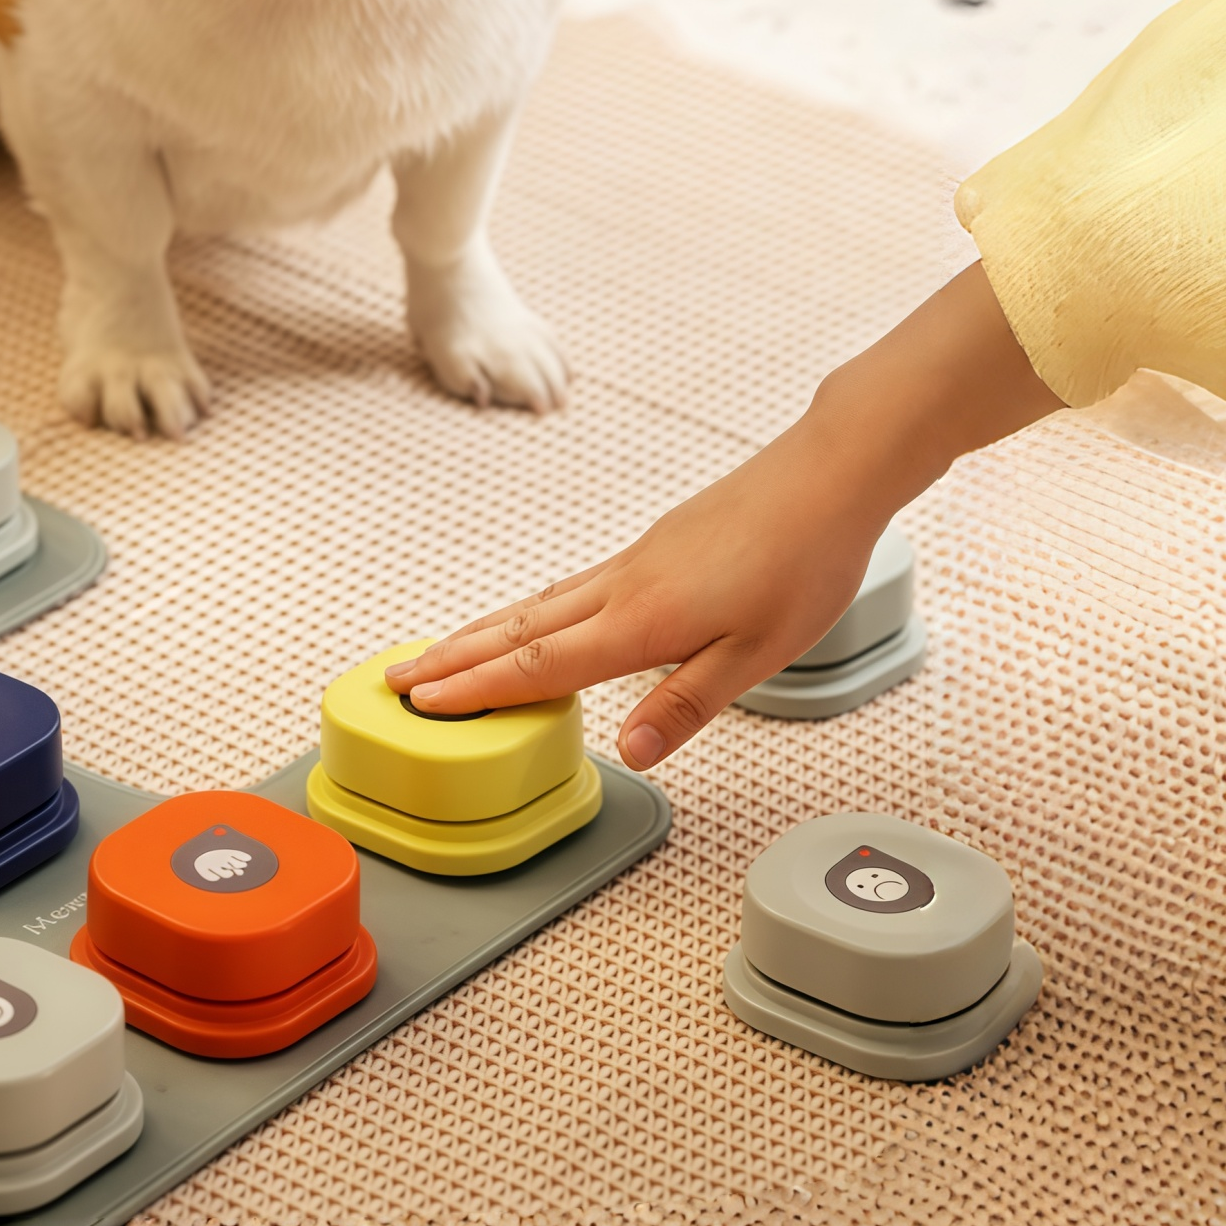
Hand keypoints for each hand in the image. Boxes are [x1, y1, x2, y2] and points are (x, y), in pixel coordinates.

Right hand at [386, 264, 1062, 767]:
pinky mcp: (652, 547)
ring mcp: (634, 560)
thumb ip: (686, 703)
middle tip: (396, 681)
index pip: (539, 663)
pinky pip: (568, 588)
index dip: (476, 688)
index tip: (421, 705)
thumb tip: (627, 751)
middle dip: (453, 658)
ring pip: (539, 603)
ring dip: (483, 633)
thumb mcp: (758, 655)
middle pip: (518, 627)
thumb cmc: (804, 561)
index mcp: (642, 619)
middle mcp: (624, 585)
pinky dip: (528, 612)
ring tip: (442, 656)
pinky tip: (532, 623)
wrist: (829, 474)